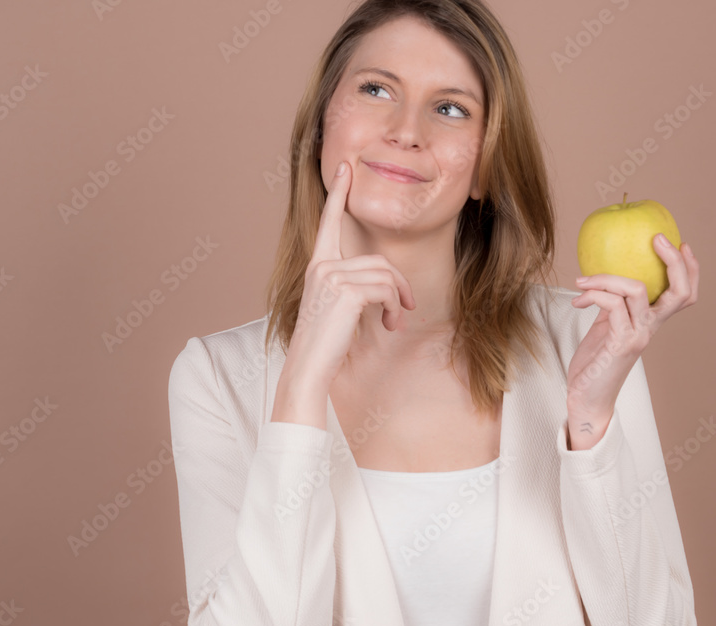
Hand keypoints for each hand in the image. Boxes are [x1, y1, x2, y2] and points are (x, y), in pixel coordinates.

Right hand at [281, 160, 416, 395]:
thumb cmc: (326, 344)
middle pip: (379, 260)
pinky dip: (394, 308)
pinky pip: (386, 289)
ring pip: (386, 276)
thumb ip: (353, 286)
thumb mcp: (338, 309)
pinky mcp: (345, 291)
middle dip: (399, 285)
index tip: (344, 168)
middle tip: (406, 309)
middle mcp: (322, 266)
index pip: (328, 223)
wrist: (309, 368)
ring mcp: (331, 276)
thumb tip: (387, 284)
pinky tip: (387, 325)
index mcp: (318, 266)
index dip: (337, 194)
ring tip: (393, 323)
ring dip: (398, 302)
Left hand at [565, 235, 699, 448]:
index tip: (680, 242)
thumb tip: (607, 277)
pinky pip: (613, 305)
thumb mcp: (606, 324)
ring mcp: (639, 336)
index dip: (689, 268)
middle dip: (674, 261)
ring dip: (607, 276)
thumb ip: (614, 303)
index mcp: (651, 322)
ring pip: (638, 290)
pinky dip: (595, 293)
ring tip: (582, 279)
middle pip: (680, 292)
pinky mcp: (620, 343)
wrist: (585, 395)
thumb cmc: (595, 361)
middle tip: (656, 239)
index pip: (684, 294)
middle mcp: (651, 328)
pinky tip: (578, 299)